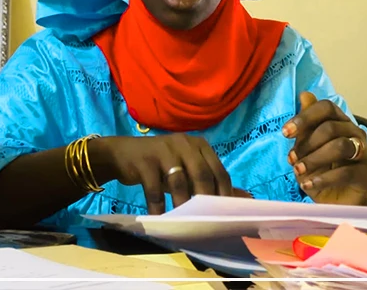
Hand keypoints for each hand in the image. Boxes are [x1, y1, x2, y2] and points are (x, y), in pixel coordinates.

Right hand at [91, 134, 245, 213]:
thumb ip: (213, 182)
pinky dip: (157, 204)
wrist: (121, 154)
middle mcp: (184, 143)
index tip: (224, 216)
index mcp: (199, 145)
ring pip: (179, 181)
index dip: (224, 194)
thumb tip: (245, 199)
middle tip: (206, 223)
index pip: (219, 171)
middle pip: (202, 174)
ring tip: (183, 222)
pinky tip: (158, 217)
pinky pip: (154, 186)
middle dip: (205, 200)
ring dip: (181, 204)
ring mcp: (164, 150)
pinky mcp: (145, 159)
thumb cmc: (160, 165)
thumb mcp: (187, 170)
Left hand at [282, 92, 366, 205]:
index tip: (285, 132)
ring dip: (314, 159)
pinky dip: (322, 179)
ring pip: (339, 146)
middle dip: (306, 143)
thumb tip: (305, 95)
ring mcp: (363, 152)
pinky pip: (345, 172)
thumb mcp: (308, 149)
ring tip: (298, 170)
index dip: (305, 117)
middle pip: (330, 127)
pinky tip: (307, 185)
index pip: (326, 107)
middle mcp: (354, 132)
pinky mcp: (366, 173)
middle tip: (291, 159)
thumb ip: (306, 126)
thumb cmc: (323, 171)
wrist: (340, 200)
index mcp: (340, 121)